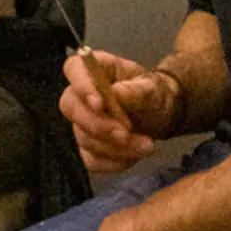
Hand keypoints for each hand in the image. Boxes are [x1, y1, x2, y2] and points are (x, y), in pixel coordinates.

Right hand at [59, 50, 180, 173]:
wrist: (160, 117)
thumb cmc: (153, 95)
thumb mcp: (154, 89)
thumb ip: (138, 91)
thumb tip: (118, 93)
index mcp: (96, 69)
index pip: (74, 68)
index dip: (81, 85)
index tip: (100, 104)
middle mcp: (81, 94)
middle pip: (70, 107)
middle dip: (98, 125)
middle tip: (126, 134)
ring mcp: (81, 122)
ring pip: (84, 137)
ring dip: (116, 147)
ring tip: (146, 145)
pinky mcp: (87, 146)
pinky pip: (91, 159)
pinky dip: (114, 162)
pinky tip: (134, 155)